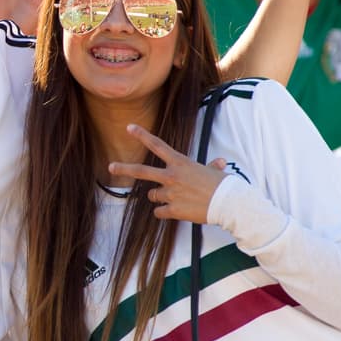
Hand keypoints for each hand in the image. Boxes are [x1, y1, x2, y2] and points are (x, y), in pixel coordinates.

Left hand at [107, 124, 227, 223]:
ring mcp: (170, 194)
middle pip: (141, 171)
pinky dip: (164, 212)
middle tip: (111, 167)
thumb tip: (219, 162)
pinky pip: (159, 212)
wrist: (229, 204)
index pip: (157, 145)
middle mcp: (171, 176)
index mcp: (180, 163)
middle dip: (124, 168)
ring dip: (159, 197)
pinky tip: (176, 211)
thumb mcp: (214, 171)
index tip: (129, 127)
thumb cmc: (224, 185)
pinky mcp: (172, 210)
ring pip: (153, 195)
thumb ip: (210, 167)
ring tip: (175, 198)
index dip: (142, 135)